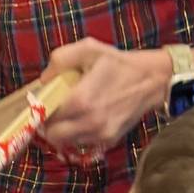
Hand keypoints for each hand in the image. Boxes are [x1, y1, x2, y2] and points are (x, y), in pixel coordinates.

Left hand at [39, 39, 170, 155]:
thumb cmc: (118, 63)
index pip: (46, 116)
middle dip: (49, 125)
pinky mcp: (109, 141)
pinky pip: (83, 143)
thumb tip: (43, 80)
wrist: (153, 80)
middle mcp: (89, 122)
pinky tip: (86, 118)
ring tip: (70, 114)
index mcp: (81, 100)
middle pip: (53, 136)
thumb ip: (60, 60)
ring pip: (67, 143)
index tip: (42, 104)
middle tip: (53, 113)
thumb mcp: (88, 49)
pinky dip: (79, 134)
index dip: (40, 111)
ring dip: (63, 131)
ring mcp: (100, 135)